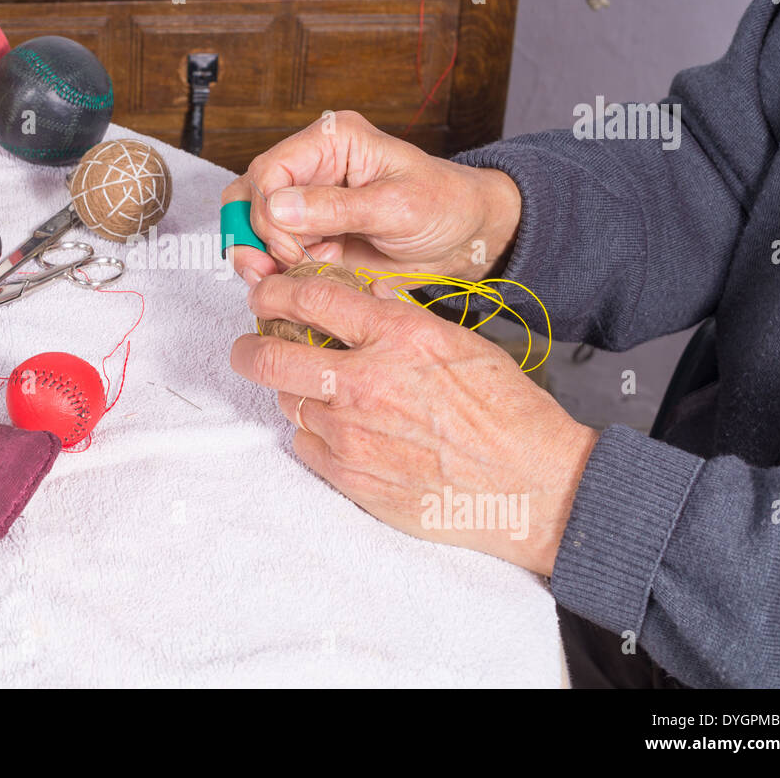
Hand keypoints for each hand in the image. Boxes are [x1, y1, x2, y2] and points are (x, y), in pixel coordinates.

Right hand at [221, 111, 520, 285]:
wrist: (465, 239)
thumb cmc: (444, 205)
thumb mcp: (397, 206)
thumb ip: (337, 208)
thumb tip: (278, 207)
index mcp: (332, 142)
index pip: (269, 168)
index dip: (268, 211)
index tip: (292, 246)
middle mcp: (312, 168)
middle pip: (249, 195)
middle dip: (254, 235)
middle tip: (277, 266)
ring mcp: (308, 204)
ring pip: (253, 226)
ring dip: (259, 256)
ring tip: (284, 276)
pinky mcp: (310, 236)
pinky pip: (272, 252)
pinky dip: (276, 270)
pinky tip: (298, 279)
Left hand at [229, 272, 597, 574]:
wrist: (531, 487)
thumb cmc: (507, 415)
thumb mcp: (460, 342)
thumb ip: (403, 317)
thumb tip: (365, 298)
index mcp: (397, 337)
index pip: (310, 298)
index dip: (274, 292)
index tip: (264, 296)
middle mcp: (366, 382)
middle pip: (270, 356)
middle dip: (248, 347)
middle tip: (249, 346)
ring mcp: (352, 434)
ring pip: (287, 402)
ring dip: (294, 393)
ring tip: (317, 392)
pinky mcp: (350, 477)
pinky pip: (305, 446)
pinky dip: (313, 434)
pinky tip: (340, 431)